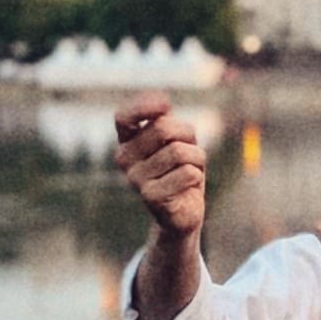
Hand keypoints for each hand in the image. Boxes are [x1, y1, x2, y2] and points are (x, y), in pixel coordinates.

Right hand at [114, 93, 206, 239]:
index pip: (124, 117)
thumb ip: (168, 123)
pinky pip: (186, 173)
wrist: (182, 213)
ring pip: (178, 152)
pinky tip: (188, 188)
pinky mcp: (149, 196)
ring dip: (196, 159)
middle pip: (163, 129)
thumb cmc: (180, 169)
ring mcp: (134, 178)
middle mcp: (124, 158)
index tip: (165, 106)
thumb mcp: (177, 141)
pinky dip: (196, 177)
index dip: (143, 107)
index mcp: (127, 141)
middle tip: (189, 152)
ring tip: (189, 172)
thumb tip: (163, 109)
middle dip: (187, 137)